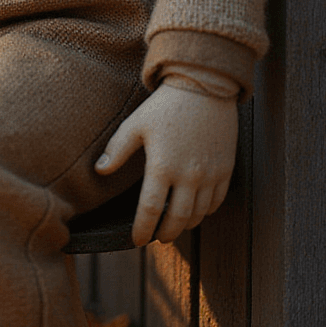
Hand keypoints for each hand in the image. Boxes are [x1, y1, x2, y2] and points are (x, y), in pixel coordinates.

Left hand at [95, 82, 237, 246]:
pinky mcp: (226, 168)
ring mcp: (210, 174)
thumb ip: (117, 149)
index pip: (151, 210)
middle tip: (156, 239)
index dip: (142, 230)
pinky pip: (217, 201)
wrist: (204, 86)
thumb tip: (100, 170)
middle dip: (165, 234)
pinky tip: (196, 212)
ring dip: (185, 226)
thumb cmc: (166, 105)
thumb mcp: (136, 124)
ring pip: (199, 214)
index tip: (137, 240)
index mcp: (162, 166)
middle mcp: (189, 175)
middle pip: (177, 219)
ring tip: (174, 228)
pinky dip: (206, 212)